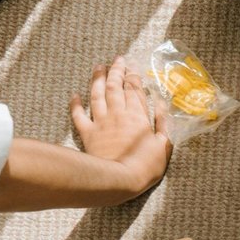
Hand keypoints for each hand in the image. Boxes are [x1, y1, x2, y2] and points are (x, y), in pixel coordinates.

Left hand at [71, 56, 170, 198]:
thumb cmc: (146, 166)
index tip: (132, 67)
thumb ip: (163, 123)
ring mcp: (101, 123)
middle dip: (116, 71)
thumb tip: (162, 104)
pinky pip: (79, 116)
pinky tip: (75, 95)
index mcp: (138, 116)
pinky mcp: (88, 134)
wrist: (119, 179)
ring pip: (97, 95)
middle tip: (117, 59)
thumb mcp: (164, 145)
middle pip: (116, 87)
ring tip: (98, 67)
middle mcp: (118, 114)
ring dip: (97, 80)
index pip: (134, 90)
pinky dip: (76, 104)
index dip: (133, 77)